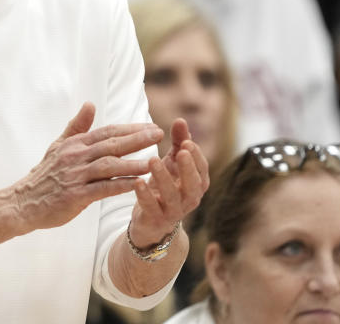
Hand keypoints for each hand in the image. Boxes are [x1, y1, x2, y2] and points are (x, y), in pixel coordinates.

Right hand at [12, 102, 163, 232]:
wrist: (23, 202)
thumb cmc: (44, 175)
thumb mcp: (59, 146)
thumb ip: (77, 126)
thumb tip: (90, 103)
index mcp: (75, 144)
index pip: (108, 132)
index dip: (131, 128)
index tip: (152, 126)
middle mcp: (76, 156)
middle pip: (111, 145)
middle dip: (137, 139)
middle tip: (159, 135)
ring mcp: (75, 176)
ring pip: (109, 166)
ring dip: (132, 163)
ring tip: (153, 161)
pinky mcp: (75, 196)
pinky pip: (102, 189)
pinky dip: (120, 185)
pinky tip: (137, 185)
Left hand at [128, 118, 208, 247]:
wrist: (151, 220)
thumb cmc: (165, 184)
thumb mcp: (172, 162)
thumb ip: (178, 142)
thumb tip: (181, 119)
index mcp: (197, 183)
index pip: (202, 169)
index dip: (196, 156)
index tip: (186, 141)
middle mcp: (190, 199)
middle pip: (194, 185)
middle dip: (188, 167)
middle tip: (180, 151)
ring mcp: (174, 212)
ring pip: (173, 197)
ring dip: (164, 178)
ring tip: (152, 160)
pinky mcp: (156, 220)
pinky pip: (152, 208)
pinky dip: (145, 196)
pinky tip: (137, 181)